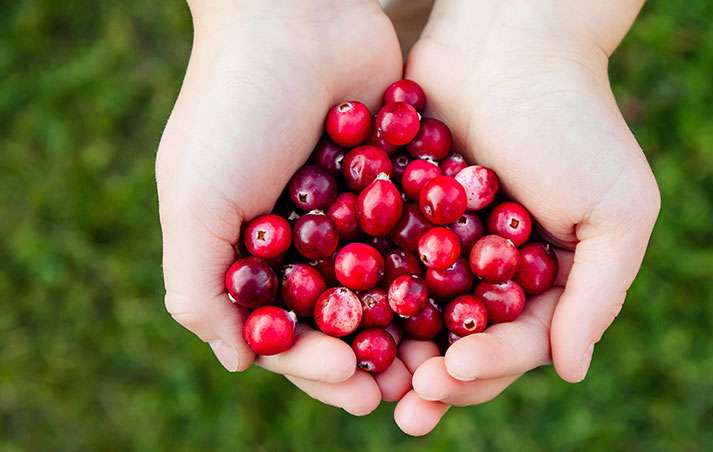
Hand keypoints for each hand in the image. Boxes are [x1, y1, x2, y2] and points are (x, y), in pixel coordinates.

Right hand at [156, 0, 408, 414]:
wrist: (296, 16)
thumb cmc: (234, 108)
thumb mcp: (194, 201)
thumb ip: (199, 286)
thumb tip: (238, 361)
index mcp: (250, 254)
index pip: (282, 330)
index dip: (313, 364)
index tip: (348, 379)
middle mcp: (302, 242)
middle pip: (340, 319)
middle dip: (370, 357)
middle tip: (405, 389)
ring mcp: (351, 216)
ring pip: (386, 288)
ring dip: (411, 327)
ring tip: (443, 361)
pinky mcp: (395, 186)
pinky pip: (418, 238)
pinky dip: (437, 269)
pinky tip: (466, 298)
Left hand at [393, 0, 659, 433]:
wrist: (511, 38)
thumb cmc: (575, 122)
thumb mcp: (617, 209)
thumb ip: (599, 294)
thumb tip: (571, 371)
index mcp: (544, 278)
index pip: (516, 341)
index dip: (486, 365)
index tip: (451, 373)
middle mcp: (490, 269)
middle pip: (459, 338)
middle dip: (435, 375)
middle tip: (406, 403)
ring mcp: (441, 243)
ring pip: (413, 312)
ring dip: (391, 349)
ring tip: (363, 378)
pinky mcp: (399, 213)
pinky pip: (378, 261)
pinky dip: (359, 292)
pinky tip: (334, 315)